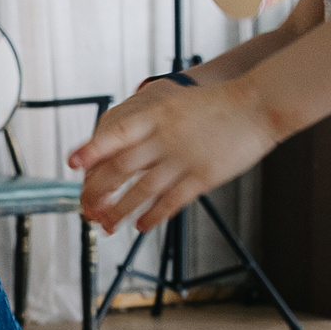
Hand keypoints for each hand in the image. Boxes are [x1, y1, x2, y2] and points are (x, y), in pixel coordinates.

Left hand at [70, 76, 279, 233]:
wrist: (258, 104)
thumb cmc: (218, 104)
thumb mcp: (177, 105)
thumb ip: (151, 123)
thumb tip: (120, 144)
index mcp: (157, 114)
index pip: (116, 133)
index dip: (92, 148)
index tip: (72, 162)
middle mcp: (165, 137)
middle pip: (122, 167)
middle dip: (99, 189)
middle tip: (85, 205)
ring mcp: (183, 158)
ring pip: (141, 190)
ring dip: (120, 209)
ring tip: (106, 223)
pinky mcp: (202, 177)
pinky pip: (170, 201)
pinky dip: (152, 215)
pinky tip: (141, 225)